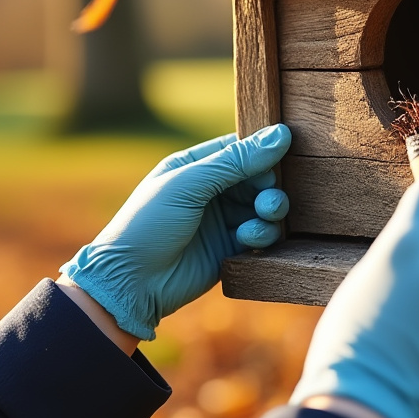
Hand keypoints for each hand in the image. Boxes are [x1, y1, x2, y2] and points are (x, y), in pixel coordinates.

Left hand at [61, 124, 291, 340]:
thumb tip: (280, 135)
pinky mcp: (230, 249)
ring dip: (270, 211)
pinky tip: (247, 239)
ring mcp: (222, 221)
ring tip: (263, 217)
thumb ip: (235, 161)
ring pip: (263, 207)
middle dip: (269, 186)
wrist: (131, 282)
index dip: (263, 151)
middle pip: (257, 178)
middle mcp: (211, 191)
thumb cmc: (149, 224)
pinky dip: (262, 235)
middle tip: (268, 199)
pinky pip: (260, 235)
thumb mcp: (189, 184)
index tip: (286, 153)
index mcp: (195, 166)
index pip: (239, 149)